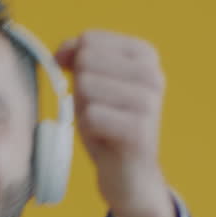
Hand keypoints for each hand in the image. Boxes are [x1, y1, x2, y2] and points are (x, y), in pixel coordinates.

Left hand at [56, 30, 176, 216]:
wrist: (129, 176)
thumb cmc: (107, 125)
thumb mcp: (90, 83)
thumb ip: (78, 56)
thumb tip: (63, 52)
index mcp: (145, 55)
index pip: (89, 39)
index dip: (74, 62)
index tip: (86, 87)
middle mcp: (153, 74)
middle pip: (86, 62)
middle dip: (81, 90)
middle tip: (100, 112)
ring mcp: (149, 101)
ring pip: (86, 87)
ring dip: (85, 110)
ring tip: (103, 125)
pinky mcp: (139, 130)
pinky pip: (90, 116)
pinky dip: (89, 131)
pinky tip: (106, 140)